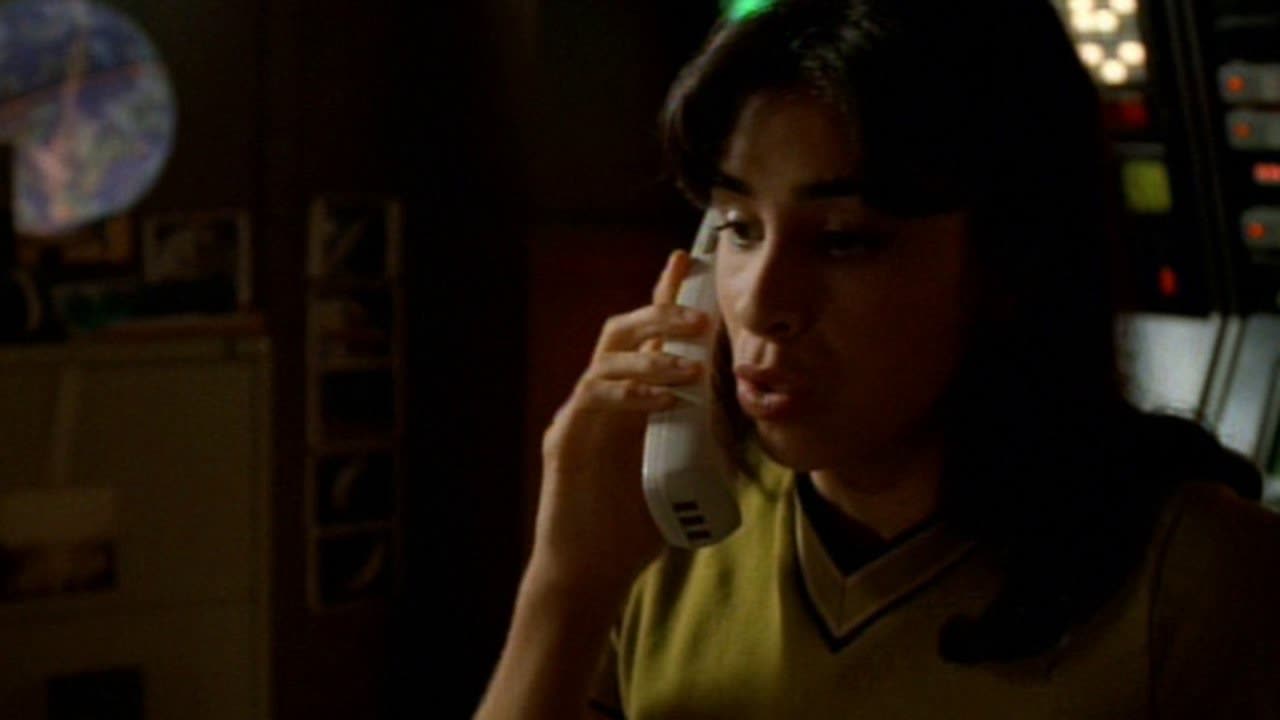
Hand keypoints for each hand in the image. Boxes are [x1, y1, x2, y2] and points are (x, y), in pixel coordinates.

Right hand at [532, 250, 708, 596]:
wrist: (591, 570)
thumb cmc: (633, 524)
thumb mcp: (682, 474)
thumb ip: (701, 439)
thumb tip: (728, 410)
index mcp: (631, 398)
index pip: (647, 337)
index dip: (664, 296)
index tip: (686, 262)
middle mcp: (603, 398)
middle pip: (622, 332)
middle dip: (660, 313)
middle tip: (701, 317)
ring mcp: (581, 415)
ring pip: (607, 359)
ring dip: (652, 355)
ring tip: (690, 367)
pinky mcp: (565, 439)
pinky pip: (594, 398)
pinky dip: (632, 393)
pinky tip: (664, 401)